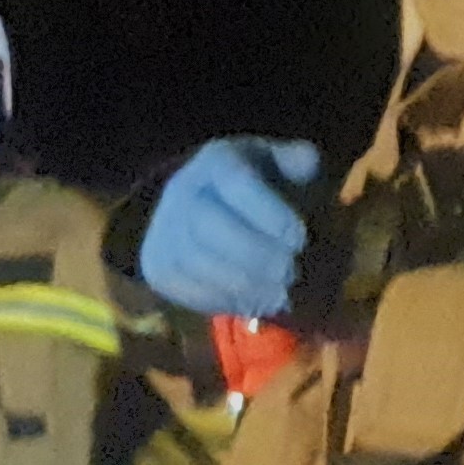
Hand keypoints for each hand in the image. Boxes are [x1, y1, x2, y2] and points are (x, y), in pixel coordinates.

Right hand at [137, 137, 319, 318]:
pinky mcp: (158, 266)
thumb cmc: (263, 186)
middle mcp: (182, 189)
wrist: (212, 207)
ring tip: (279, 295)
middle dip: (253, 253)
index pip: (236, 180)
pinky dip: (222, 300)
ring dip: (242, 283)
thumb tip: (306, 160)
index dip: (268, 212)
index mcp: (217, 159)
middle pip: (207, 224)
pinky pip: (184, 288)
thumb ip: (299, 162)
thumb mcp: (284, 165)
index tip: (300, 238)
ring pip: (194, 261)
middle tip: (291, 273)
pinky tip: (255, 304)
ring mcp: (164, 229)